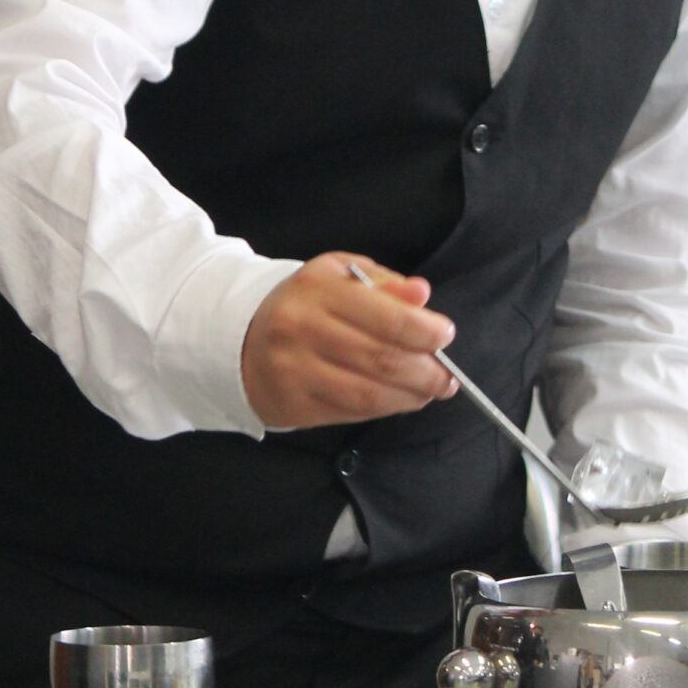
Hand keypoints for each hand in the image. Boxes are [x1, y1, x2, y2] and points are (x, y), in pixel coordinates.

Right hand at [240, 252, 457, 430]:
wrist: (240, 337)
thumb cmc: (305, 303)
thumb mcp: (339, 275)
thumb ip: (383, 283)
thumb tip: (422, 295)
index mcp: (317, 288)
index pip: (386, 316)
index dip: (424, 331)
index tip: (446, 336)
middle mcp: (301, 328)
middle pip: (381, 359)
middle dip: (426, 372)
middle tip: (447, 378)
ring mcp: (293, 370)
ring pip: (368, 393)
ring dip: (410, 397)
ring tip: (429, 392)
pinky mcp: (292, 405)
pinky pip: (350, 412)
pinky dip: (383, 409)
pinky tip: (398, 401)